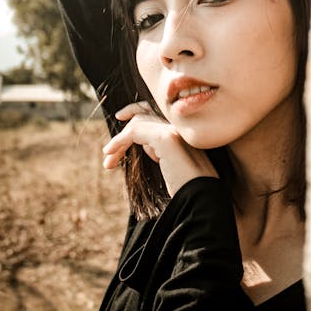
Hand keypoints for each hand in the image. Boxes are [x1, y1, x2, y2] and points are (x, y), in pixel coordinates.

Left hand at [102, 101, 218, 196]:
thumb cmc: (189, 188)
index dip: (137, 109)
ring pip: (137, 124)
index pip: (156, 109)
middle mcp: (182, 125)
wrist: (202, 201)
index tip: (121, 117)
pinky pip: (135, 132)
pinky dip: (119, 141)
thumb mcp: (174, 164)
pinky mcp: (166, 139)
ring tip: (109, 162)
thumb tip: (145, 144)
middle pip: (144, 115)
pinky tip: (111, 153)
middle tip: (108, 153)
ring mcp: (175, 130)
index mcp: (185, 129)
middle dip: (123, 132)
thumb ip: (163, 149)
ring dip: (118, 141)